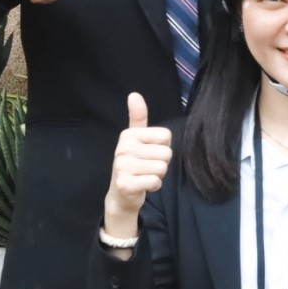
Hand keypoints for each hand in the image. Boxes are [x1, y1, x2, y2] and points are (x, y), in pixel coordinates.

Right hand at [102, 93, 170, 238]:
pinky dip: (154, 186)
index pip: (166, 136)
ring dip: (158, 175)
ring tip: (144, 175)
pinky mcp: (125, 184)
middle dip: (161, 163)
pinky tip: (143, 185)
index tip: (149, 153)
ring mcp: (122, 166)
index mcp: (128, 135)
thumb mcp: (136, 139)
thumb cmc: (134, 164)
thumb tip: (134, 94)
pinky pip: (155, 181)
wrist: (121, 194)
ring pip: (162, 167)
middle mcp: (123, 148)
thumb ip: (138, 117)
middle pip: (166, 153)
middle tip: (146, 167)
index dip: (163, 147)